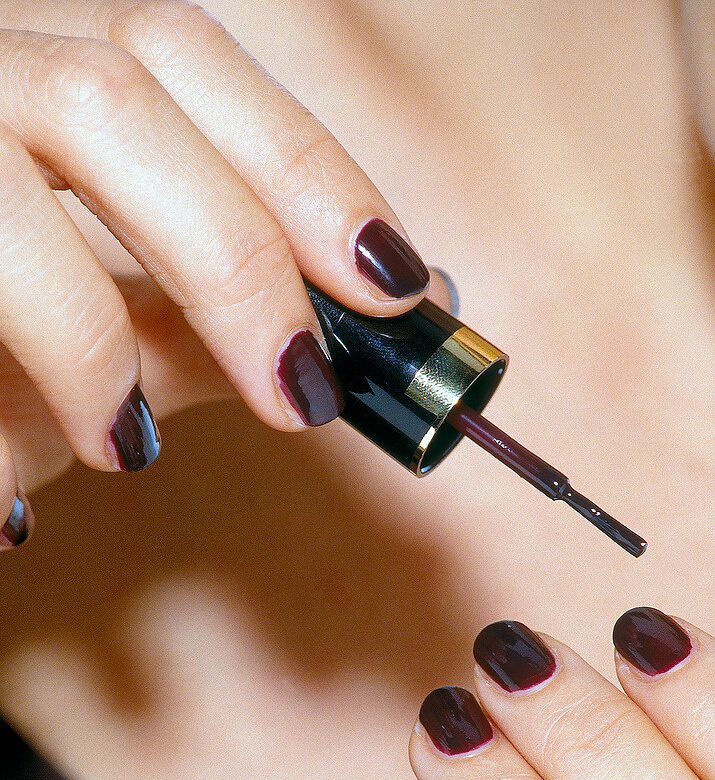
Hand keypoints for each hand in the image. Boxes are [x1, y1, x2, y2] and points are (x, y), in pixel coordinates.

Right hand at [0, 0, 429, 546]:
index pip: (184, 58)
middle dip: (233, 251)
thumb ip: (212, 320)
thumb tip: (371, 329)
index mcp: (37, 79)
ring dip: (89, 337)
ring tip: (119, 450)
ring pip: (0, 202)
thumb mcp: (96, 329)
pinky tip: (1, 505)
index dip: (301, 162)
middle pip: (114, 95)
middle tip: (303, 393)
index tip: (397, 282)